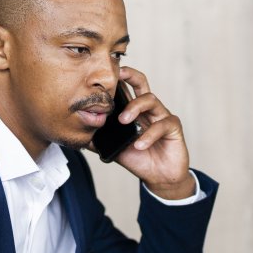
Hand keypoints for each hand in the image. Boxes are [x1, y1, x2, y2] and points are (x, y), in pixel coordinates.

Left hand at [106, 66, 195, 199]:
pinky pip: (162, 124)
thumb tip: (79, 136)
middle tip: (117, 76)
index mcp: (135, 111)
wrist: (159, 177)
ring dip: (134, 107)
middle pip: (141, 82)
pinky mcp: (173, 127)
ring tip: (123, 121)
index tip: (103, 75)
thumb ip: (100, 140)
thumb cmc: (140, 159)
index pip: (126, 88)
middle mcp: (148, 109)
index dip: (117, 79)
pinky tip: (139, 145)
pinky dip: (149, 135)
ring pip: (150, 99)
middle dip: (130, 75)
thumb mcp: (115, 149)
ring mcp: (162, 116)